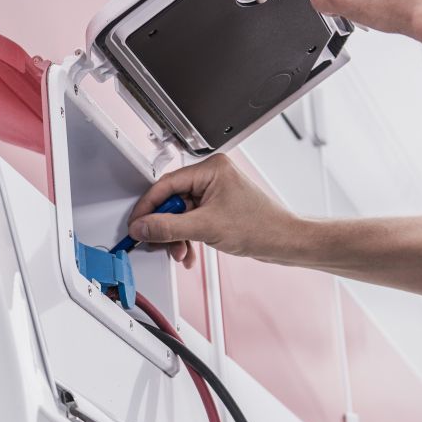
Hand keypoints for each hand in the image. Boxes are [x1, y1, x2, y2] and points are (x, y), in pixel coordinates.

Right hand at [128, 154, 300, 266]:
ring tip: (180, 252)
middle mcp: (212, 176)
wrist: (284, 241)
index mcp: (211, 168)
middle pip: (172, 200)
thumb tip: (143, 227)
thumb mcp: (205, 227)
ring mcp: (215, 192)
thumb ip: (168, 227)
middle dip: (166, 226)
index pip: (166, 184)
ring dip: (177, 236)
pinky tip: (189, 252)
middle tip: (158, 242)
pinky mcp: (218, 208)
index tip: (137, 225)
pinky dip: (188, 238)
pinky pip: (193, 221)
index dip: (148, 207)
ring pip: (181, 214)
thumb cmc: (260, 226)